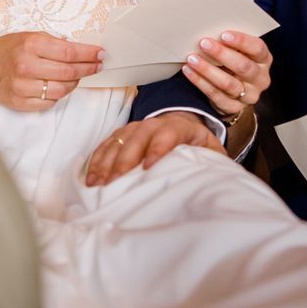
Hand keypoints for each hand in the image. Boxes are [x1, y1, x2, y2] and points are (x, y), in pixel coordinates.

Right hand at [0, 32, 102, 110]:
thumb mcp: (30, 36)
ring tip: (76, 77)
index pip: (70, 52)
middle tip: (97, 66)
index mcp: (31, 44)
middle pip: (69, 72)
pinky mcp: (20, 102)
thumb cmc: (8, 49)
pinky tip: (57, 87)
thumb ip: (54, 43)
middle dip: (88, 69)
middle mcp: (26, 65)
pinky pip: (49, 102)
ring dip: (74, 84)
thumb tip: (83, 51)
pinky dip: (58, 95)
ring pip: (62, 90)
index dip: (89, 55)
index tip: (101, 54)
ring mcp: (22, 86)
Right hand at [83, 113, 221, 186]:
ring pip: (118, 141)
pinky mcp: (122, 134)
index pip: (167, 134)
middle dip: (125, 160)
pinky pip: (106, 145)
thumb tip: (215, 178)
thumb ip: (213, 160)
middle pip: (137, 138)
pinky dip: (97, 160)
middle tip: (115, 181)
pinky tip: (90, 177)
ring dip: (106, 162)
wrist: (182, 124)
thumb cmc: (196, 143)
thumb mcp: (211, 150)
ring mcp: (135, 128)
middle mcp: (154, 124)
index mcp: (179, 127)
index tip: (149, 167)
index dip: (158, 149)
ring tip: (97, 183)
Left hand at [183, 30, 271, 119]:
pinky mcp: (234, 107)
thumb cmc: (235, 64)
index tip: (223, 34)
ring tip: (192, 58)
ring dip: (208, 69)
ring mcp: (248, 95)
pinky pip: (216, 95)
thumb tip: (210, 28)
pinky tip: (189, 71)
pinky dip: (200, 82)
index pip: (257, 49)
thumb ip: (231, 43)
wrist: (235, 93)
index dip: (241, 41)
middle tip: (203, 43)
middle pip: (243, 67)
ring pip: (228, 83)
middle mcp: (260, 79)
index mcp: (264, 60)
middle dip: (221, 54)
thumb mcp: (239, 52)